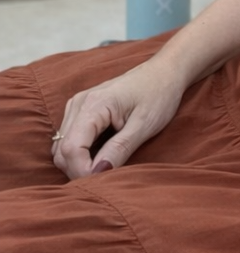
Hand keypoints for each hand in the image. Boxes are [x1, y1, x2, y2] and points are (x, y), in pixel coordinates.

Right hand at [50, 55, 186, 180]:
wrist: (164, 72)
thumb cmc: (159, 94)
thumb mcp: (144, 125)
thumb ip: (120, 149)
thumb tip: (97, 174)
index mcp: (94, 104)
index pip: (71, 148)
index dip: (82, 171)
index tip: (103, 180)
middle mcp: (79, 103)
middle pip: (61, 151)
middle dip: (79, 170)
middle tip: (106, 177)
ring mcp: (77, 105)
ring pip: (62, 147)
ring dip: (78, 163)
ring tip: (106, 166)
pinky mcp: (81, 110)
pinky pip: (69, 138)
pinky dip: (80, 153)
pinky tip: (102, 154)